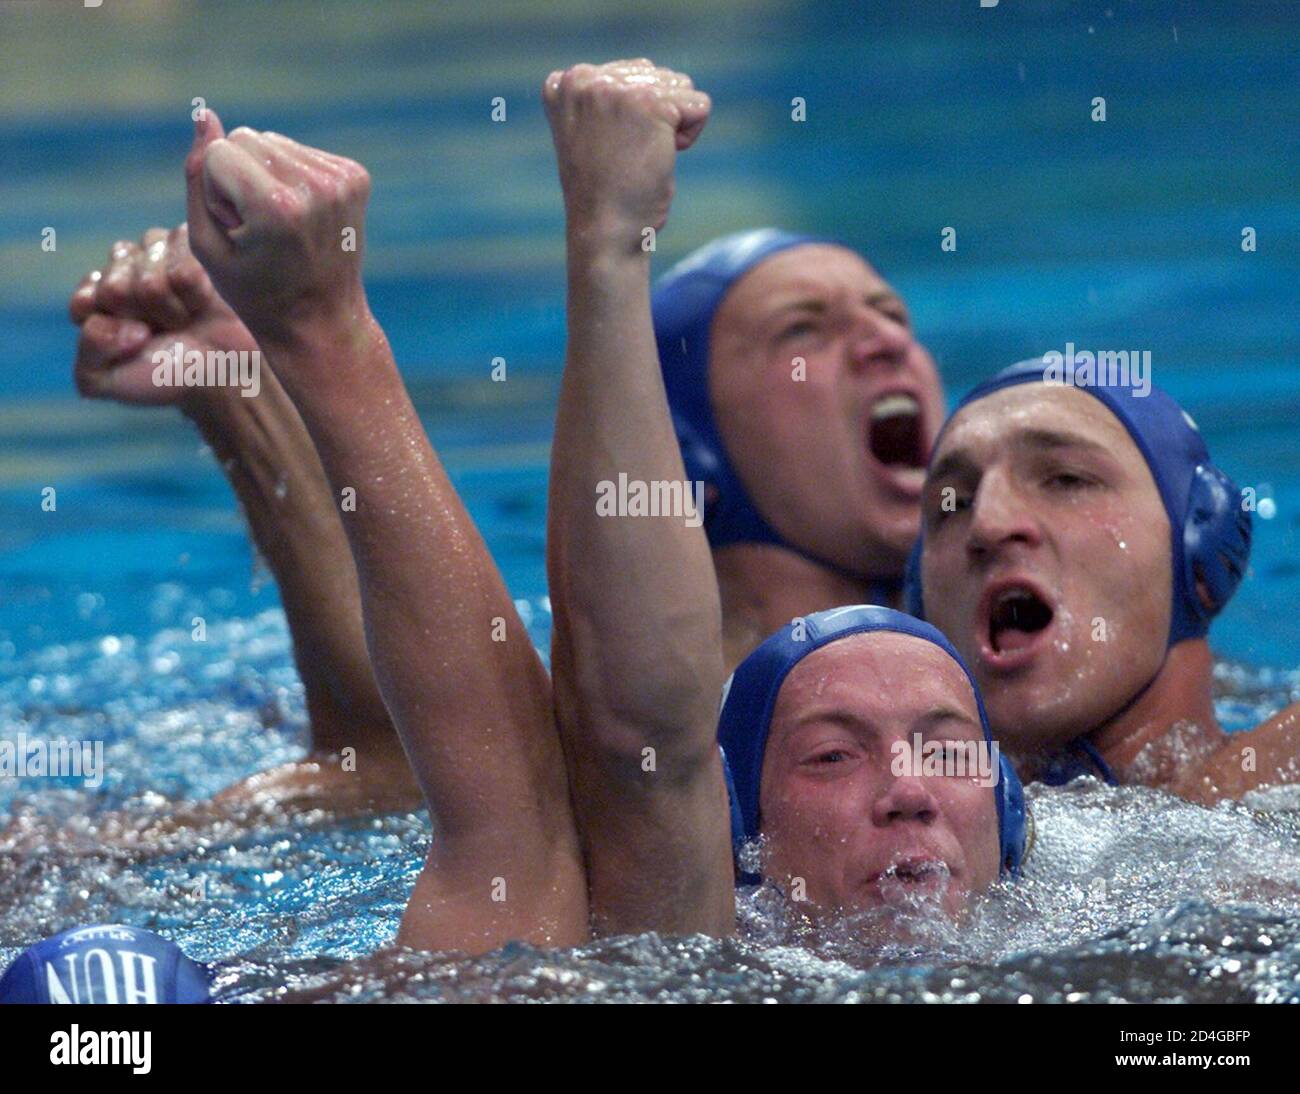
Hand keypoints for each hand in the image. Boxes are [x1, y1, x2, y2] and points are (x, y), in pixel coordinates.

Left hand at [71, 225, 256, 407]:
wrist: (227, 374)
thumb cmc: (169, 375)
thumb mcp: (109, 380)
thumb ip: (87, 355)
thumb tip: (106, 320)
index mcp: (98, 299)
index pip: (86, 300)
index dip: (112, 327)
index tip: (133, 344)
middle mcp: (124, 270)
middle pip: (115, 284)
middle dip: (141, 317)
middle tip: (164, 333)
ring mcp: (158, 253)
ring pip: (147, 269)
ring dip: (168, 302)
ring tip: (185, 318)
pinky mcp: (193, 245)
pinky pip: (181, 261)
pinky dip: (193, 289)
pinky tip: (202, 302)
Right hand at [183, 108, 371, 343]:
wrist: (322, 321)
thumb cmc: (256, 292)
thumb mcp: (207, 244)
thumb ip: (196, 176)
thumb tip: (204, 114)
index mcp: (278, 206)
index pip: (219, 151)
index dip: (217, 192)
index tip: (239, 231)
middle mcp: (316, 187)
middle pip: (246, 137)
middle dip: (240, 177)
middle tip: (260, 230)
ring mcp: (342, 180)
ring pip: (273, 142)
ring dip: (265, 175)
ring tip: (281, 225)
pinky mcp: (356, 176)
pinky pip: (301, 152)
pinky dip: (292, 178)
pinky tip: (300, 217)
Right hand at [543, 59, 709, 253]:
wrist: (604, 232)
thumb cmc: (602, 194)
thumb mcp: (590, 133)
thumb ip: (606, 99)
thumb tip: (648, 71)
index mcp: (565, 83)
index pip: (631, 74)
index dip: (635, 116)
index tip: (610, 149)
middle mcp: (585, 78)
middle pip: (657, 76)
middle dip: (657, 118)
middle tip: (627, 157)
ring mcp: (616, 89)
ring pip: (680, 87)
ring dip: (673, 126)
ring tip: (641, 157)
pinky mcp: (649, 104)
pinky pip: (698, 105)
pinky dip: (690, 135)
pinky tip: (661, 158)